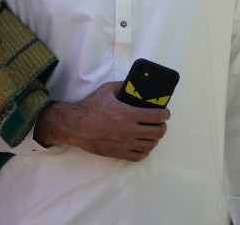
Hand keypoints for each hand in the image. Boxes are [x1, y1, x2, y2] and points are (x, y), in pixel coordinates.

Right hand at [34, 81, 169, 160]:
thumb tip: (138, 84)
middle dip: (162, 126)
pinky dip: (145, 151)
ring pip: (150, 145)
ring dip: (155, 139)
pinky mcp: (118, 153)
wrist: (74, 125)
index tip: (165, 113)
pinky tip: (144, 144)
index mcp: (128, 114)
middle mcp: (129, 131)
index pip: (156, 117)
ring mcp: (124, 144)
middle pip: (157, 132)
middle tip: (160, 123)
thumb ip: (124, 86)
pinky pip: (139, 156)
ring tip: (153, 133)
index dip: (165, 114)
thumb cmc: (91, 106)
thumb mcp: (108, 90)